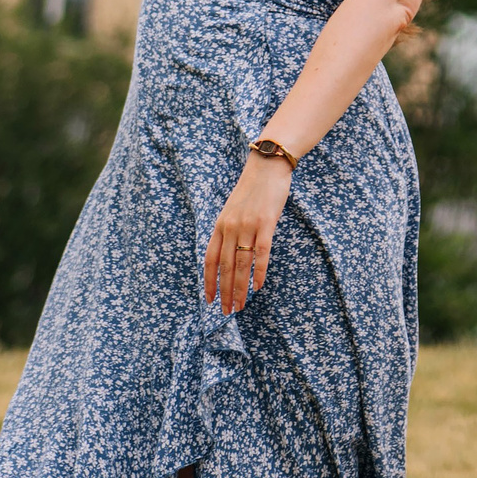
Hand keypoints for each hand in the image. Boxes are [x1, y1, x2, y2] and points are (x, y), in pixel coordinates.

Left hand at [203, 150, 291, 314]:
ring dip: (240, 288)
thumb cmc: (252, 189)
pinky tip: (258, 286)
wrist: (267, 165)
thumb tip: (228, 254)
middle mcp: (230, 227)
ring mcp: (248, 225)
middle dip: (225, 292)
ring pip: (241, 264)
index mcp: (220, 225)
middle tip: (227, 312)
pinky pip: (261, 252)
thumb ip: (228, 230)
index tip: (210, 300)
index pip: (210, 259)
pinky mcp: (266, 223)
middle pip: (224, 267)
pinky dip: (259, 271)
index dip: (208, 281)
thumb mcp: (233, 209)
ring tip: (241, 306)